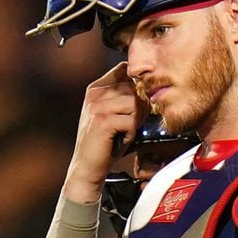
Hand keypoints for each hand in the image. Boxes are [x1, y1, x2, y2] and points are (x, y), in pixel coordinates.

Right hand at [62, 62, 145, 204]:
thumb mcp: (114, 114)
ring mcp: (97, 106)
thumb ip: (125, 97)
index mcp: (96, 88)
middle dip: (138, 108)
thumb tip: (149, 87)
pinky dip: (130, 134)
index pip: (124, 70)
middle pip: (133, 88)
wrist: (88, 166)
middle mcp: (95, 93)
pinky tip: (120, 140)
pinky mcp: (102, 121)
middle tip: (129, 125)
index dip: (136, 86)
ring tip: (123, 132)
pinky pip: (131, 121)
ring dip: (134, 122)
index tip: (135, 104)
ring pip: (134, 104)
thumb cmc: (105, 141)